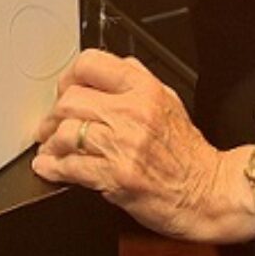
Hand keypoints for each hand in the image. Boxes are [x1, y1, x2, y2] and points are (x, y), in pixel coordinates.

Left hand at [32, 49, 249, 242]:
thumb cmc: (189, 152)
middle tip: (50, 125)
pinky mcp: (115, 177)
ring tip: (49, 149)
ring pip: (66, 133)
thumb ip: (138, 80)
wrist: (206, 191)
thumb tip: (108, 69)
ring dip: (50, 144)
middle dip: (54, 115)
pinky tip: (48, 167)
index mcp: (144, 89)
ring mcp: (123, 145)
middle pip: (70, 100)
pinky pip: (70, 167)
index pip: (90, 65)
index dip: (68, 77)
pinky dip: (52, 168)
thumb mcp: (170, 100)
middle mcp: (132, 112)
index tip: (64, 90)